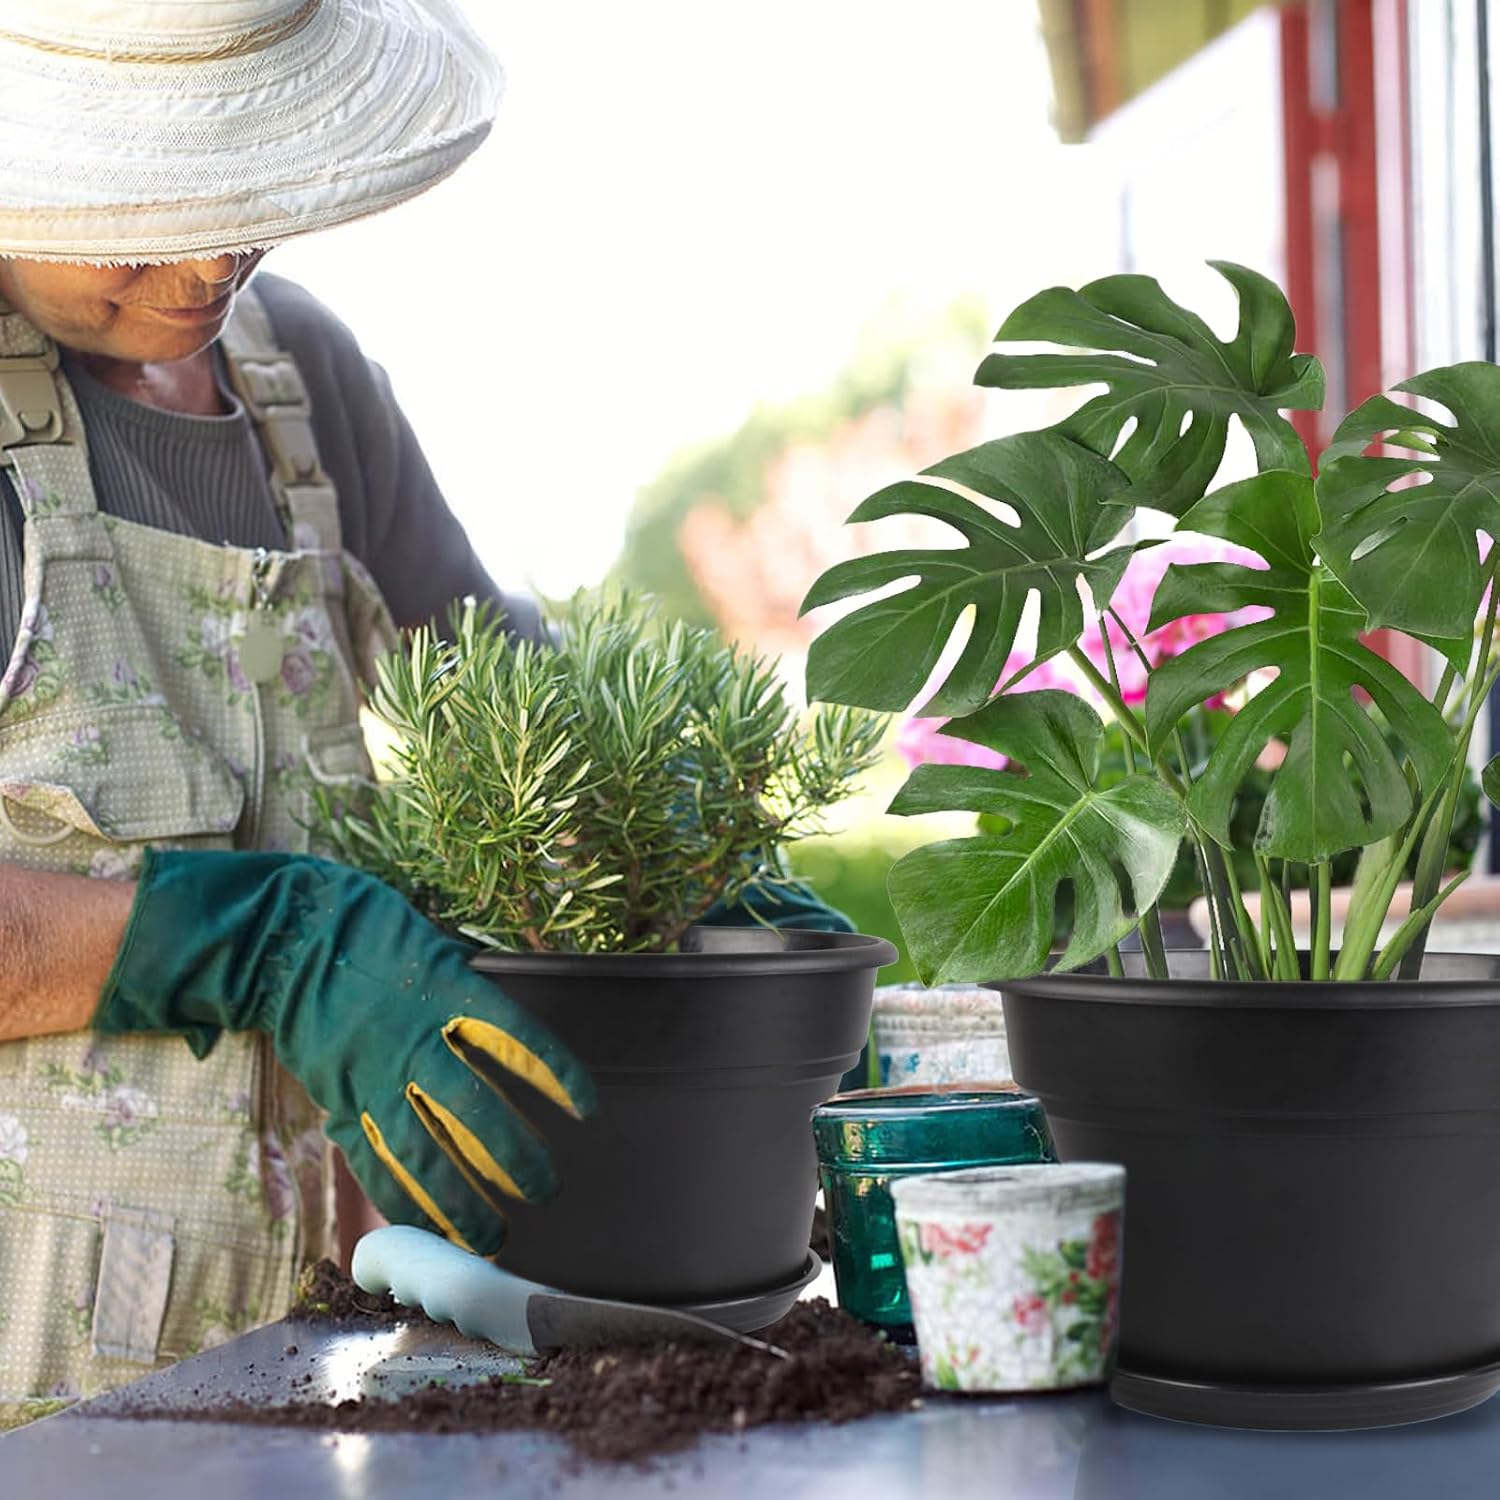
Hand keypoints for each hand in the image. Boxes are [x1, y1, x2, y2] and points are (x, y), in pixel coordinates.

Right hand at [94, 850, 594, 1255]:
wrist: (285, 937)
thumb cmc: (369, 931)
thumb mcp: (434, 948)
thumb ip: (469, 994)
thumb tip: (508, 1035)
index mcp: (446, 992)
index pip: (517, 1039)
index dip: (556, 1075)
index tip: (587, 1107)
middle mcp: (413, 1040)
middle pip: (474, 1111)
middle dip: (515, 1158)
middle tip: (547, 1191)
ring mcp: (373, 1075)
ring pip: (423, 1149)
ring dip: (461, 1199)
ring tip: (494, 1237)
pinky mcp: (338, 1097)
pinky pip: (372, 1157)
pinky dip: (401, 1196)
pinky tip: (428, 1228)